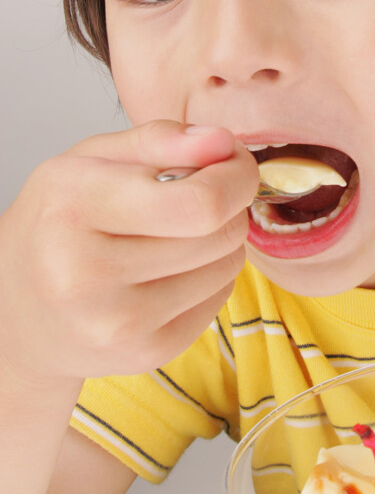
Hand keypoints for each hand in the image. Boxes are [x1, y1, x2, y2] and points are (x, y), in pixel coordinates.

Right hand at [0, 121, 258, 384]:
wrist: (17, 309)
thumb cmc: (59, 220)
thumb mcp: (89, 159)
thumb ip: (158, 139)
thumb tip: (221, 143)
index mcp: (73, 208)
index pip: (198, 201)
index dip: (235, 176)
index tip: (234, 160)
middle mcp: (88, 274)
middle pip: (219, 233)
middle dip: (231, 202)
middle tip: (208, 191)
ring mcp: (118, 324)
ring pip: (227, 265)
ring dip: (221, 239)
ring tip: (179, 231)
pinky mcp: (146, 354)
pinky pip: (219, 300)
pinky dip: (210, 275)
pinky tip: (172, 267)